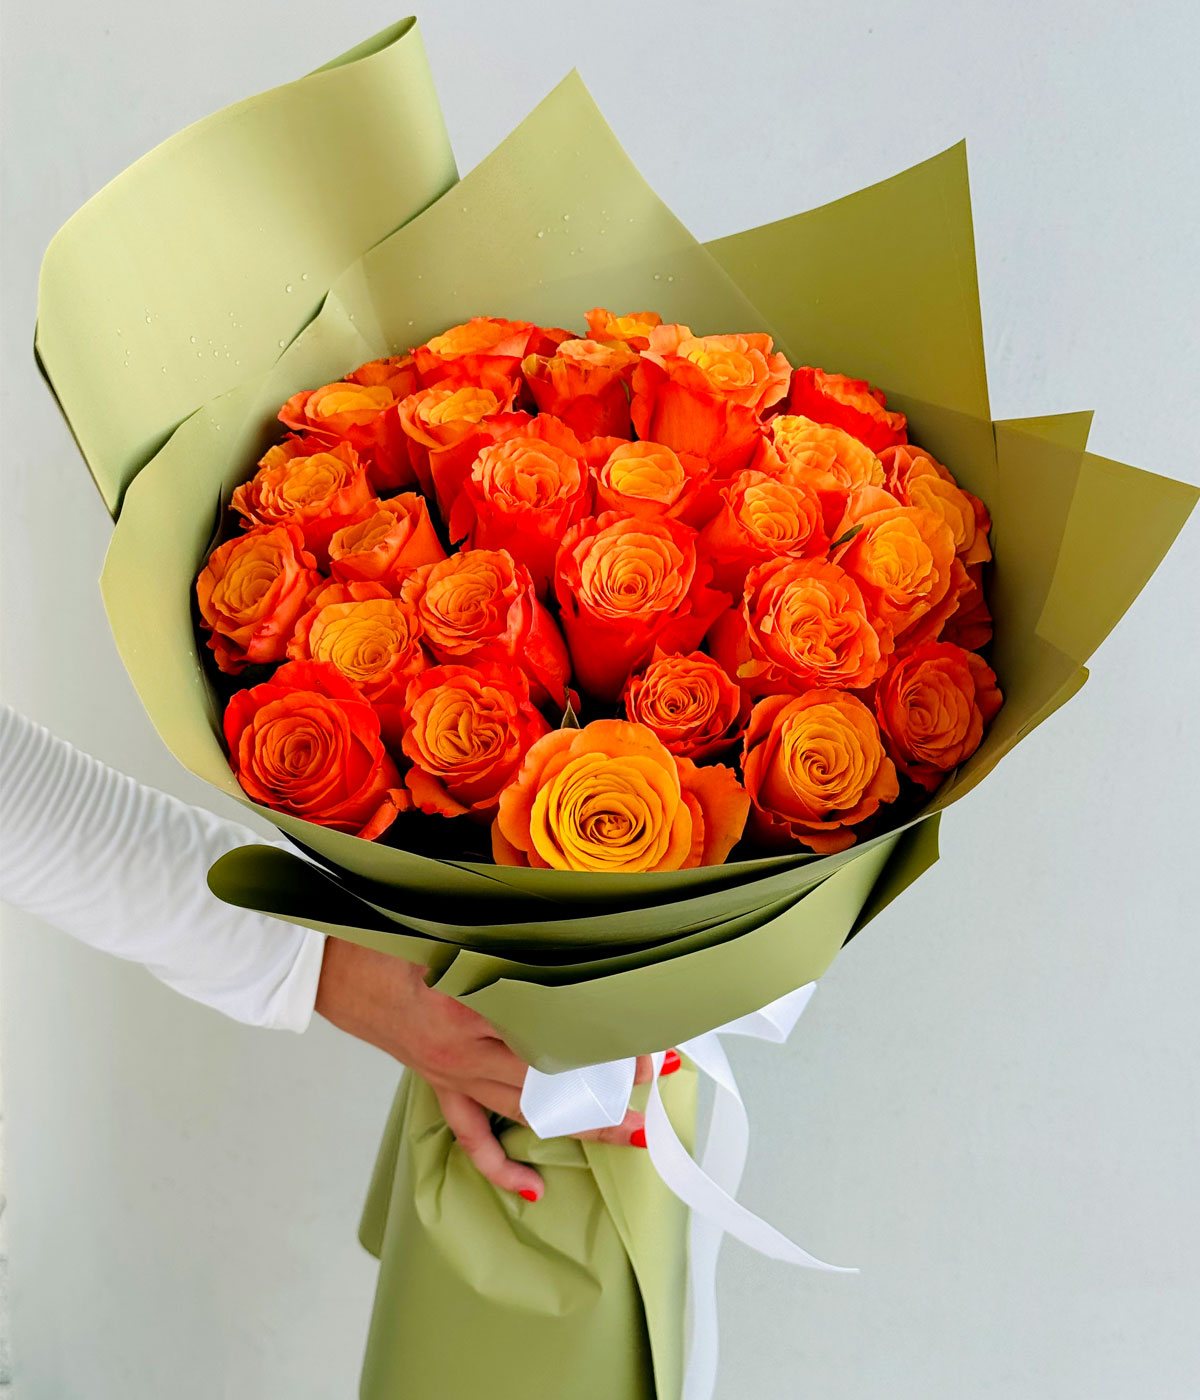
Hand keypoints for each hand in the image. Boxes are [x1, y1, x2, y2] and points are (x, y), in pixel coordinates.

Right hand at [314, 936, 653, 1197]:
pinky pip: (471, 1138)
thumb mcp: (453, 932)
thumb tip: (570, 936)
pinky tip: (534, 1189)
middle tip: (653, 1080)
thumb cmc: (394, 942)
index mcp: (469, 1005)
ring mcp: (451, 1073)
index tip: (636, 1036)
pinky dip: (503, 1166)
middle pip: (548, 1076)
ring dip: (577, 1122)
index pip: (551, 1028)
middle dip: (603, 1082)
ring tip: (626, 1131)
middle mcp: (464, 1048)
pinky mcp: (440, 1086)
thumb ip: (506, 942)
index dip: (599, 1037)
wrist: (336, 968)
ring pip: (523, 1109)